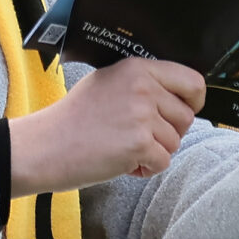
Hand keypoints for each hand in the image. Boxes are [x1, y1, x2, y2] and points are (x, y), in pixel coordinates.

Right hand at [8, 59, 204, 194]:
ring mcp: (141, 115)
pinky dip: (146, 169)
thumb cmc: (74, 118)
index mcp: (138, 68)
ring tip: (124, 149)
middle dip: (168, 133)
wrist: (45, 145)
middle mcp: (143, 87)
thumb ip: (142, 84)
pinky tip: (123, 163)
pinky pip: (163, 162)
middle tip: (140, 137)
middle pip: (186, 117)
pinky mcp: (138, 143)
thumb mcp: (109, 82)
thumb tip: (175, 96)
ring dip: (155, 152)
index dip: (193, 101)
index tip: (183, 111)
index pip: (192, 81)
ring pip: (175, 142)